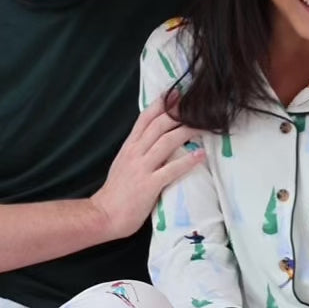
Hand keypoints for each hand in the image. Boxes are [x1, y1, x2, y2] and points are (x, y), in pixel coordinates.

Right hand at [91, 97, 203, 239]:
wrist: (103, 214)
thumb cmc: (116, 192)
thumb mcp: (124, 163)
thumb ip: (138, 150)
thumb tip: (156, 139)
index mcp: (129, 146)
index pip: (145, 118)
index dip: (161, 104)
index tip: (176, 93)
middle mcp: (135, 152)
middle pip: (158, 125)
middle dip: (178, 112)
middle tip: (196, 104)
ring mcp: (142, 168)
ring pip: (166, 142)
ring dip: (187, 131)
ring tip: (204, 126)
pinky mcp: (149, 185)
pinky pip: (171, 169)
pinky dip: (187, 161)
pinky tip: (201, 155)